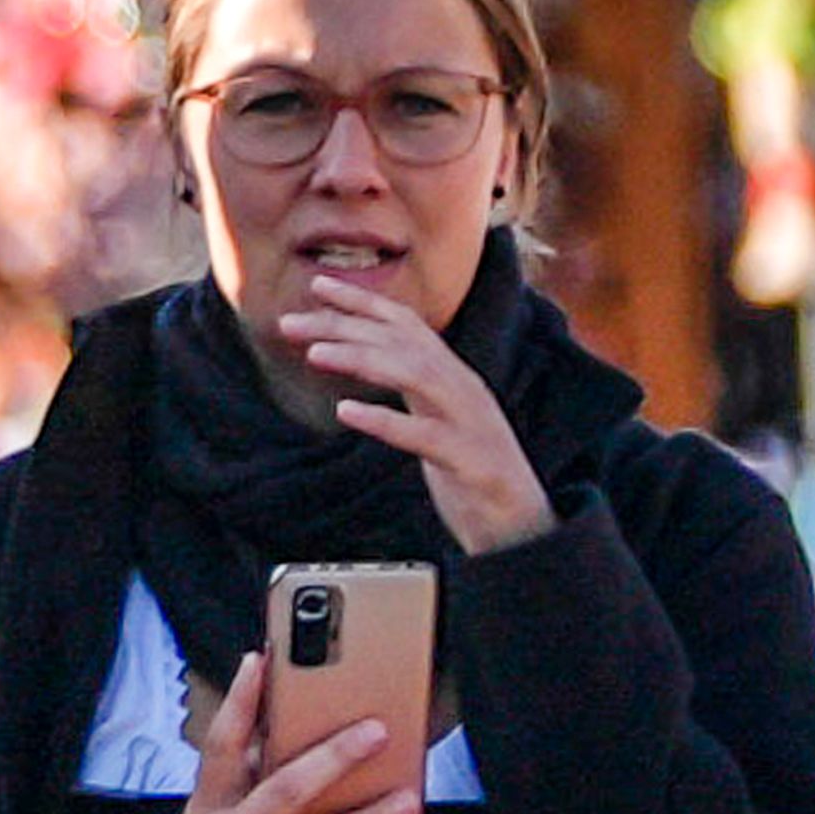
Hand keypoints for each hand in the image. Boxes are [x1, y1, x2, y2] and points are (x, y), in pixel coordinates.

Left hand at [278, 274, 553, 554]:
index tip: (317, 285)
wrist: (525, 528)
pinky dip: (384, 421)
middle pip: (401, 342)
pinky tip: (346, 413)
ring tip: (315, 354)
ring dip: (362, 359)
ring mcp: (470, 423)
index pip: (405, 325)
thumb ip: (414, 391)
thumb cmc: (475, 477)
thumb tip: (373, 364)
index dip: (362, 301)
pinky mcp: (472, 462)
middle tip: (290, 324)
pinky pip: (425, 436)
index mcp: (453, 378)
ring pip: (416, 374)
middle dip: (343, 326)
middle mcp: (463, 389)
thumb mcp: (440, 423)